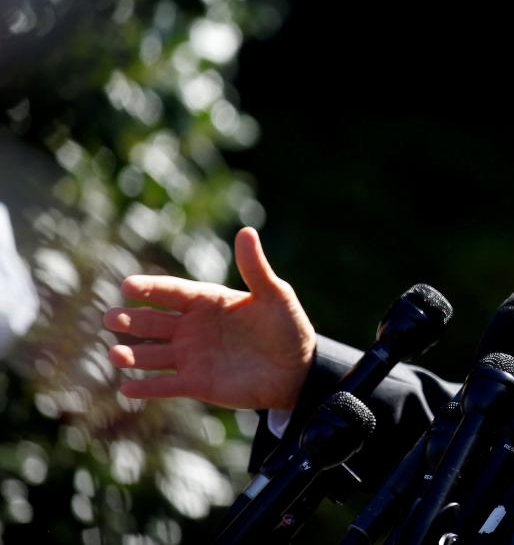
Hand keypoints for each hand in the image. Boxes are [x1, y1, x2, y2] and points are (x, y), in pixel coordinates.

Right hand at [103, 227, 316, 410]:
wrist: (299, 369)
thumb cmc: (288, 327)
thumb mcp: (274, 295)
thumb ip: (255, 268)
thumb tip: (246, 231)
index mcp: (208, 302)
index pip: (172, 292)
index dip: (150, 288)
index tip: (128, 285)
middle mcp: (193, 328)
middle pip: (154, 322)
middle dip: (131, 320)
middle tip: (110, 317)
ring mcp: (192, 356)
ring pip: (154, 354)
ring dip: (133, 354)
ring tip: (114, 353)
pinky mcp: (197, 383)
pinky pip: (166, 385)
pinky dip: (147, 387)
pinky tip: (127, 387)